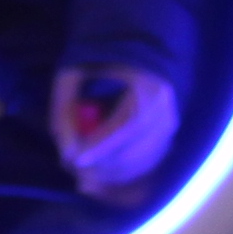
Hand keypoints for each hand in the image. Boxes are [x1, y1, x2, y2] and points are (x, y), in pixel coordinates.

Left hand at [52, 64, 178, 205]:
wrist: (135, 56)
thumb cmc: (101, 61)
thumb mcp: (75, 72)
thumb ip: (64, 106)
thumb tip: (65, 147)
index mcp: (149, 89)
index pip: (128, 125)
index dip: (101, 146)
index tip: (74, 158)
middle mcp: (165, 113)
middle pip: (133, 153)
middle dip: (98, 166)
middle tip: (66, 164)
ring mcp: (168, 132)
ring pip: (137, 166)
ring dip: (104, 174)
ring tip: (74, 166)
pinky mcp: (164, 143)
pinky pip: (140, 169)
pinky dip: (116, 175)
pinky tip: (92, 177)